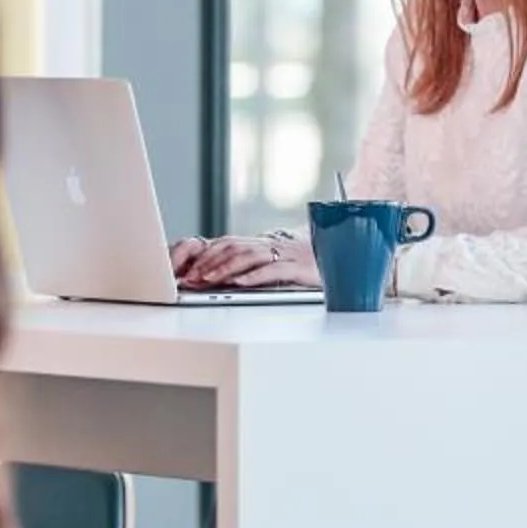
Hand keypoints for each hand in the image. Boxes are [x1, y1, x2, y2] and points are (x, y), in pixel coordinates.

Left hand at [172, 233, 317, 289]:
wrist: (340, 254)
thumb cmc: (304, 262)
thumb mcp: (273, 262)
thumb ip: (250, 265)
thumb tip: (218, 277)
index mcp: (260, 245)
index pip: (225, 245)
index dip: (204, 257)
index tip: (185, 271)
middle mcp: (269, 246)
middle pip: (232, 249)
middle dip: (208, 263)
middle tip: (191, 277)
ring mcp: (283, 255)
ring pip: (248, 257)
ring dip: (225, 268)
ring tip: (208, 279)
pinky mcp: (298, 268)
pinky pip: (273, 270)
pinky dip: (254, 275)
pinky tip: (240, 283)